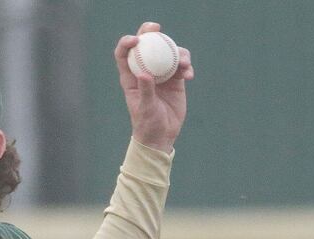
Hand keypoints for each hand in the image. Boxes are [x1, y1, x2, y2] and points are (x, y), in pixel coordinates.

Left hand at [114, 22, 193, 151]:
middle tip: (157, 27)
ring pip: (168, 53)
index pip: (123, 55)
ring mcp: (161, 75)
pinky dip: (186, 66)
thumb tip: (145, 75)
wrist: (162, 135)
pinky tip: (189, 75)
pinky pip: (182, 66)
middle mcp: (145, 72)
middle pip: (146, 46)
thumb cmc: (147, 124)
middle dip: (149, 33)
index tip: (136, 39)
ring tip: (183, 64)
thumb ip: (145, 91)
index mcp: (130, 78)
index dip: (126, 43)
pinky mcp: (175, 80)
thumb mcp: (145, 109)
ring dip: (177, 52)